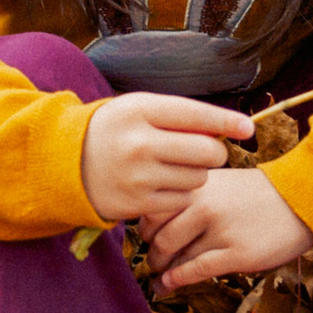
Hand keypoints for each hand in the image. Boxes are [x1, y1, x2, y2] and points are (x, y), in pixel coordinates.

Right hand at [78, 93, 254, 221]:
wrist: (64, 162)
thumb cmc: (114, 130)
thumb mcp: (138, 109)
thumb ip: (178, 116)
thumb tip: (225, 129)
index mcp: (140, 110)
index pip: (196, 114)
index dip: (228, 121)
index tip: (248, 128)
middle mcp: (139, 142)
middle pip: (206, 151)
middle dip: (214, 152)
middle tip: (205, 152)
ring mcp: (137, 176)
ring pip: (198, 178)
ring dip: (196, 174)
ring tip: (174, 167)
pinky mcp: (136, 203)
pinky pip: (182, 200)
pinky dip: (180, 193)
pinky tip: (163, 184)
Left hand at [138, 169, 312, 293]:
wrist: (303, 201)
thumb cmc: (261, 194)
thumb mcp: (222, 183)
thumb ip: (193, 197)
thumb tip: (158, 223)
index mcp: (198, 185)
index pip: (152, 210)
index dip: (145, 229)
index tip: (148, 239)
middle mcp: (204, 205)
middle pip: (159, 236)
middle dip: (153, 254)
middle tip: (154, 263)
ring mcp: (220, 230)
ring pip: (175, 256)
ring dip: (162, 271)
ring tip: (160, 279)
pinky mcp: (236, 254)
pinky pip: (195, 271)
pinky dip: (176, 280)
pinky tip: (170, 285)